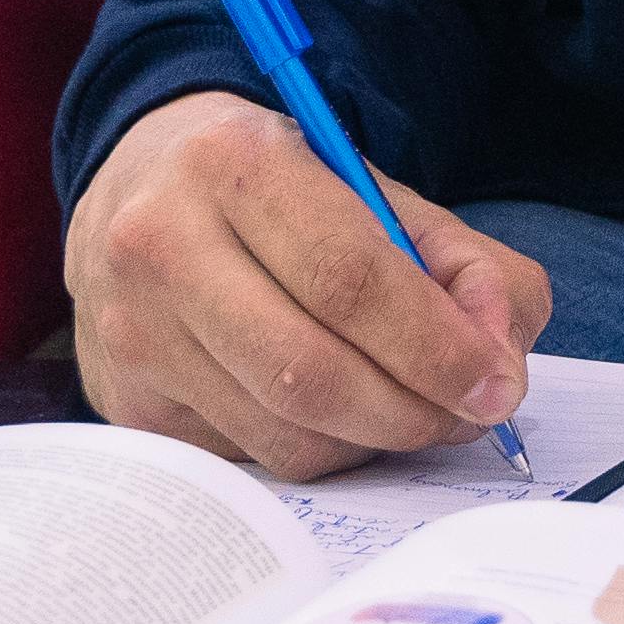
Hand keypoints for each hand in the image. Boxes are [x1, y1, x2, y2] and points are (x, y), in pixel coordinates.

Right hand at [65, 90, 554, 476]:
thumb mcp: (378, 191)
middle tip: (464, 414)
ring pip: (283, 433)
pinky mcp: (126, 400)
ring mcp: (133, 331)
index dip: (436, 346)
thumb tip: (497, 362)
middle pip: (310, 372)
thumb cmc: (280, 193)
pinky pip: (251, 459)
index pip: (350, 279)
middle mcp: (162, 244)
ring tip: (407, 408)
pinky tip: (335, 412)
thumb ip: (465, 265)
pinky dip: (319, 449)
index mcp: (235, 164)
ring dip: (371, 440)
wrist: (140, 191)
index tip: (496, 385)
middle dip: (412, 410)